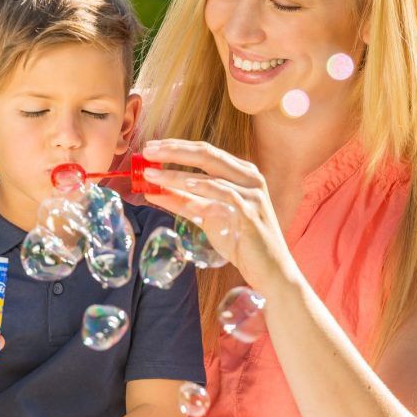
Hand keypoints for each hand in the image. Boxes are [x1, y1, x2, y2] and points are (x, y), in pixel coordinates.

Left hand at [140, 138, 296, 291]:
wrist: (269, 269)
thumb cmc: (240, 241)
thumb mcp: (208, 217)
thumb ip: (183, 202)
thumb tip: (152, 191)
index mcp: (241, 173)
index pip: (205, 151)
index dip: (177, 146)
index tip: (150, 147)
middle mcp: (249, 178)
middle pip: (207, 154)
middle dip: (174, 150)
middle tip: (147, 151)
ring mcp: (252, 194)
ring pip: (211, 175)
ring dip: (178, 175)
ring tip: (152, 175)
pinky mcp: (251, 213)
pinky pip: (224, 196)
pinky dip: (204, 190)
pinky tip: (185, 187)